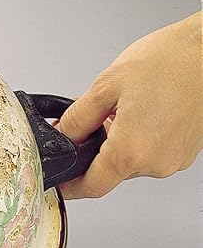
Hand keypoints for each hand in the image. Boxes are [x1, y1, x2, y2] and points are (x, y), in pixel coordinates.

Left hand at [59, 11, 202, 198]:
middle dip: (95, 149)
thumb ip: (77, 119)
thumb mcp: (106, 86)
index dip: (70, 187)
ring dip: (119, 141)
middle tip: (92, 120)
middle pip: (111, 171)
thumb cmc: (171, 60)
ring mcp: (175, 159)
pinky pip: (152, 151)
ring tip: (123, 106)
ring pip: (132, 160)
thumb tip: (62, 135)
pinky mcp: (187, 151)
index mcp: (132, 151)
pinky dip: (140, 136)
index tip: (61, 183)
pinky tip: (143, 108)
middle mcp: (156, 163)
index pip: (91, 186)